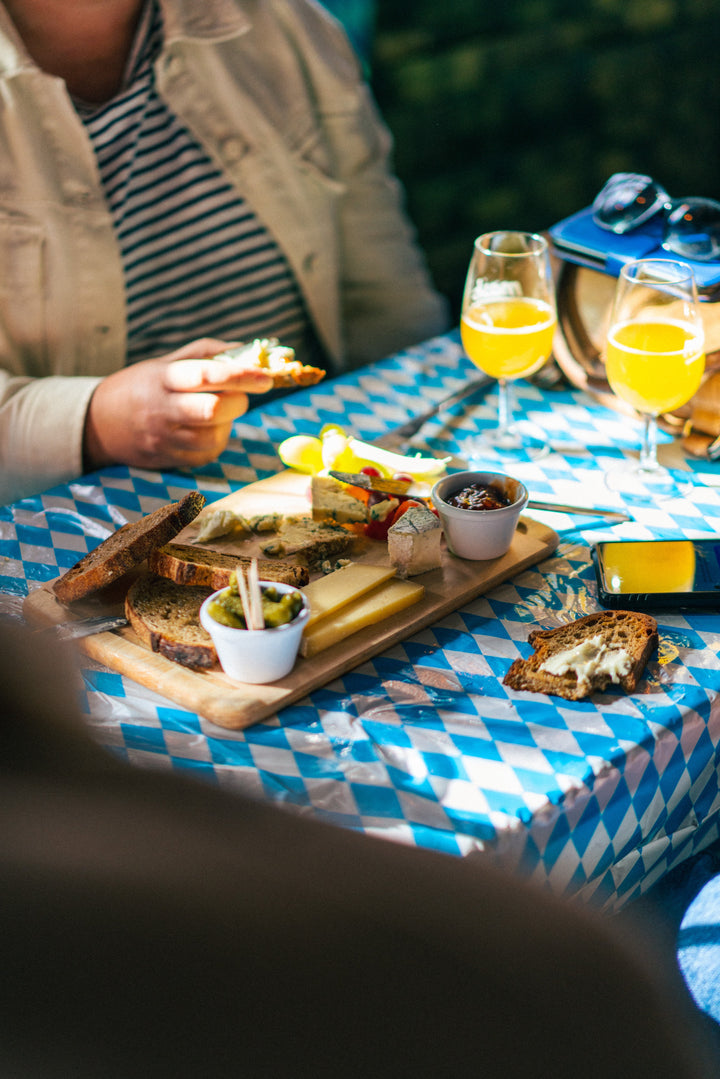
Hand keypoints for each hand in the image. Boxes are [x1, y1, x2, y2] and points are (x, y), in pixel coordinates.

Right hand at [83, 339, 273, 471]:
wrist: (99, 423)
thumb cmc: (143, 386)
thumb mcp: (166, 362)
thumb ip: (207, 353)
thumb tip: (251, 350)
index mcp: (164, 377)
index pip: (206, 375)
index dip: (240, 375)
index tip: (266, 377)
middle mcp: (162, 409)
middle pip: (213, 410)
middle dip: (238, 401)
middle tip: (239, 395)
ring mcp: (163, 438)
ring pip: (213, 437)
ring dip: (227, 424)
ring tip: (217, 413)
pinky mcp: (167, 460)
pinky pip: (206, 454)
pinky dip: (215, 441)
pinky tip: (204, 430)